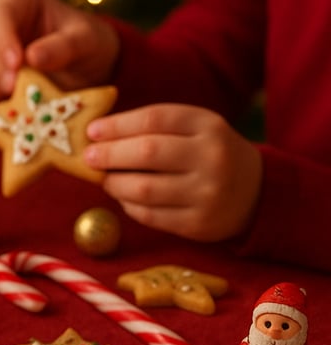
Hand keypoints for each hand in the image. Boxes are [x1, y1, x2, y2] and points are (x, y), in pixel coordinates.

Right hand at [0, 0, 119, 95]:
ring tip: (14, 93)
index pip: (0, 12)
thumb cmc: (88, 46)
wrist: (85, 66)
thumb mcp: (87, 42)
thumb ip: (64, 47)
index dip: (2, 38)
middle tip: (13, 87)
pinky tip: (10, 95)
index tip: (16, 64)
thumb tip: (32, 57)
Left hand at [84, 104, 262, 241]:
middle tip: (88, 156)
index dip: (117, 125)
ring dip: (114, 183)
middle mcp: (212, 158)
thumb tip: (96, 135)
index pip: (154, 119)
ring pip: (144, 188)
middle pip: (147, 152)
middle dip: (109, 154)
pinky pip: (150, 216)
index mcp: (209, 126)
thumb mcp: (193, 129)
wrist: (256, 192)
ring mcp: (207, 193)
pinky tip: (124, 197)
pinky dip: (128, 205)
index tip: (92, 131)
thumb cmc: (207, 153)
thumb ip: (152, 127)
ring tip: (104, 178)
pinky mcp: (199, 224)